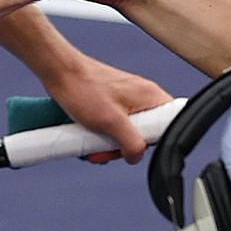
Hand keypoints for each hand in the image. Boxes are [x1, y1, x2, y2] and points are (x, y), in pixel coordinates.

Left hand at [38, 55, 172, 162]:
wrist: (59, 73)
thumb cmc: (82, 89)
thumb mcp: (111, 123)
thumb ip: (132, 143)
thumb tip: (137, 157)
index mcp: (150, 96)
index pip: (171, 122)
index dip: (157, 140)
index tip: (138, 146)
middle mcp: (142, 96)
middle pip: (147, 132)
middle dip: (125, 146)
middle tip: (108, 150)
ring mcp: (126, 100)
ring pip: (129, 132)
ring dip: (111, 144)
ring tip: (94, 145)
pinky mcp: (112, 104)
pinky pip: (116, 126)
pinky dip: (103, 136)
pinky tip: (90, 138)